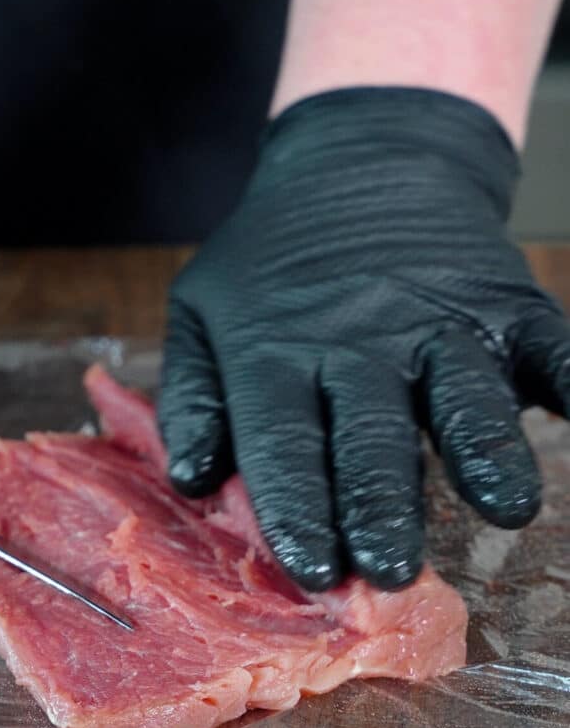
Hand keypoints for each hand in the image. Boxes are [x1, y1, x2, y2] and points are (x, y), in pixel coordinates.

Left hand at [158, 87, 569, 590]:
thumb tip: (193, 479)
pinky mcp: (504, 299)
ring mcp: (439, 315)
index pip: (283, 439)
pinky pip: (552, 346)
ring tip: (506, 504)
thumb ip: (195, 395)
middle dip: (381, 503)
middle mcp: (360, 336)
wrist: (362, 156)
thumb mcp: (203, 309)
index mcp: (277, 347)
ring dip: (485, 446)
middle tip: (389, 567)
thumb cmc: (276, 259)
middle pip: (372, 431)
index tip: (313, 571)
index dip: (297, 506)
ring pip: (464, 390)